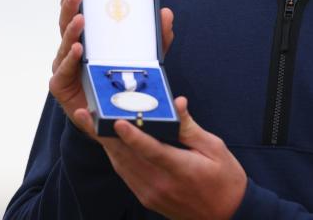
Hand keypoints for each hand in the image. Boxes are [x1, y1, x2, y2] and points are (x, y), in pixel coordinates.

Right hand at [49, 0, 175, 132]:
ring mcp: (64, 65)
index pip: (77, 9)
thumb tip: (166, 12)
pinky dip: (71, 60)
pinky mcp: (61, 86)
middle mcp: (71, 48)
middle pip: (66, 21)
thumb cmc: (123, 82)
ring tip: (80, 19)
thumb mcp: (147, 57)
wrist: (115, 117)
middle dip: (70, 4)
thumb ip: (157, 37)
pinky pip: (63, 71)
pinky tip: (79, 50)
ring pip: (65, 44)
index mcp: (87, 36)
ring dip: (72, 30)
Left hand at [71, 97, 246, 219]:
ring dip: (105, 145)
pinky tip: (109, 144)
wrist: (227, 215)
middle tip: (85, 115)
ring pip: (122, 166)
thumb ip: (190, 128)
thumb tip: (178, 104)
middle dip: (103, 135)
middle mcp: (161, 184)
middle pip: (127, 157)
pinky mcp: (148, 199)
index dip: (132, 136)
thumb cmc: (226, 179)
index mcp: (181, 169)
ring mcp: (152, 194)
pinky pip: (127, 175)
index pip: (151, 151)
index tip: (117, 122)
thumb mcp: (215, 148)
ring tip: (90, 125)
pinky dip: (116, 158)